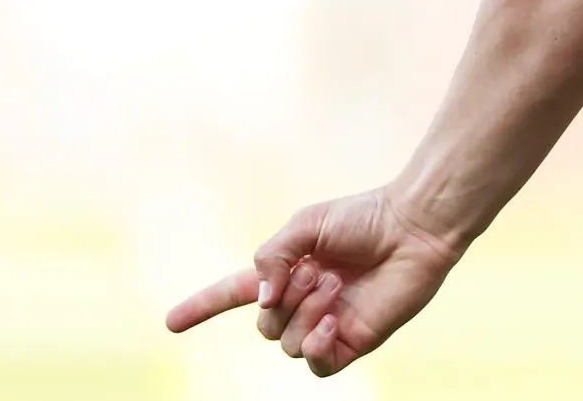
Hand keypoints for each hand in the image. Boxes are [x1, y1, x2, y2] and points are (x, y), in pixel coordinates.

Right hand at [164, 187, 463, 377]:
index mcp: (288, 272)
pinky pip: (315, 363)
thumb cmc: (364, 217)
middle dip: (283, 298)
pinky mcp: (351, 341)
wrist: (413, 227)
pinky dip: (316, 343)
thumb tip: (260, 301)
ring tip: (336, 284)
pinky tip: (335, 319)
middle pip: (263, 324)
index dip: (202, 307)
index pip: (233, 294)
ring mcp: (326, 324)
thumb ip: (272, 256)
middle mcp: (303, 302)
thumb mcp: (305, 225)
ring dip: (304, 313)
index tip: (170, 323)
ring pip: (285, 343)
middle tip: (317, 270)